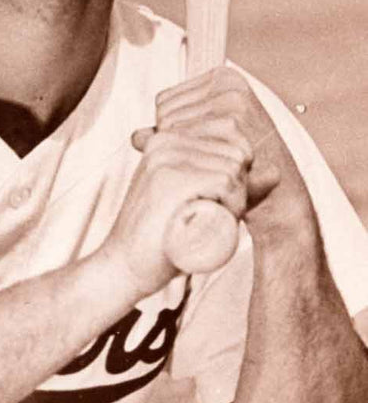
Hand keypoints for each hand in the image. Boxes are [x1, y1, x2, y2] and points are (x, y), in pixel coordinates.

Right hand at [110, 110, 251, 296]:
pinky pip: (225, 181)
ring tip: (203, 219)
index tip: (209, 199)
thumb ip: (232, 184)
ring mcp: (166, 156)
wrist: (125, 264)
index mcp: (168, 138)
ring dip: (234, 198)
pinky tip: (207, 220)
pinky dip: (230, 203)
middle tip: (208, 213)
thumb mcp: (199, 200)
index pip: (232, 138)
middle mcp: (165, 140)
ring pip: (234, 166)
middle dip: (237, 186)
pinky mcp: (170, 177)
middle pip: (236, 150)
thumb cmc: (163, 236)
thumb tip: (278, 172)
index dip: (235, 174)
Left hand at [151, 67, 312, 241]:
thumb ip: (172, 133)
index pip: (164, 101)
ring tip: (211, 165)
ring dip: (184, 153)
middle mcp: (227, 85)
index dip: (172, 131)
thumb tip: (136, 136)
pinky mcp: (232, 123)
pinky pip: (184, 140)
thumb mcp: (207, 141)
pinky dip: (190, 159)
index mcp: (223, 78)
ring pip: (171, 127)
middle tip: (207, 160)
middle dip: (176, 142)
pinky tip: (214, 169)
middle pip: (164, 113)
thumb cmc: (237, 166)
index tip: (199, 147)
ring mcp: (231, 102)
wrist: (277, 194)